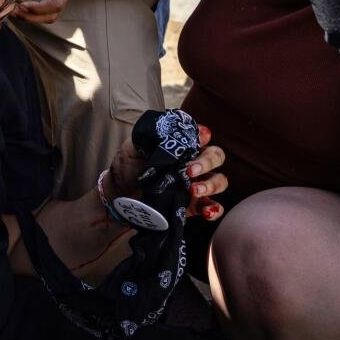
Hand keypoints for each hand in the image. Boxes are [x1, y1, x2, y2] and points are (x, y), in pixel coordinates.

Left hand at [14, 0, 75, 23]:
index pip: (55, 5)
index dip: (37, 9)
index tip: (19, 5)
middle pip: (51, 14)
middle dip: (31, 16)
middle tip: (10, 11)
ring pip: (46, 14)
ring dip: (29, 15)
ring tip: (10, 9)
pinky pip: (40, 6)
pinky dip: (27, 8)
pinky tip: (13, 3)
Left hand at [107, 124, 227, 219]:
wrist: (119, 194)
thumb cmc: (128, 166)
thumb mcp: (134, 147)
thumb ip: (149, 136)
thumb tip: (167, 129)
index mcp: (183, 147)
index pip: (203, 136)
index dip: (204, 136)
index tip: (199, 139)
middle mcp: (194, 163)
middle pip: (216, 157)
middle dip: (207, 162)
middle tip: (189, 171)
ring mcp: (197, 185)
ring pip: (219, 181)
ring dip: (211, 185)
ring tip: (193, 190)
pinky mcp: (194, 206)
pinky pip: (214, 208)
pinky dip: (215, 209)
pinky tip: (206, 211)